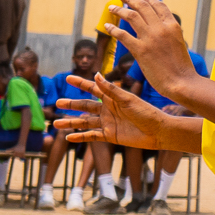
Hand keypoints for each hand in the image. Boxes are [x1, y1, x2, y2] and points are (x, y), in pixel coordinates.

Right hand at [55, 74, 173, 149]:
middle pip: (85, 106)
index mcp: (113, 98)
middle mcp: (108, 110)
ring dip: (71, 122)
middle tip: (58, 102)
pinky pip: (91, 136)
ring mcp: (107, 123)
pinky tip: (68, 138)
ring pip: (85, 122)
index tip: (68, 78)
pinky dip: (80, 137)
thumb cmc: (147, 113)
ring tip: (56, 123)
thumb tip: (95, 75)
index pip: (93, 89)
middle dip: (71, 104)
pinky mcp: (109, 135)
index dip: (81, 83)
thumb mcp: (128, 100)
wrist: (158, 131)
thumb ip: (110, 89)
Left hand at [115, 0, 197, 98]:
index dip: (147, 0)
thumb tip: (159, 27)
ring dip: (119, 10)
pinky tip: (107, 26)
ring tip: (111, 7)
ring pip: (131, 17)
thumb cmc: (180, 66)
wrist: (181, 81)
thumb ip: (168, 33)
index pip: (158, 6)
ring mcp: (150, 38)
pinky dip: (113, 29)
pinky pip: (123, 35)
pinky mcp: (140, 50)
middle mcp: (162, 28)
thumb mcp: (178, 42)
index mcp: (173, 25)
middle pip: (142, 7)